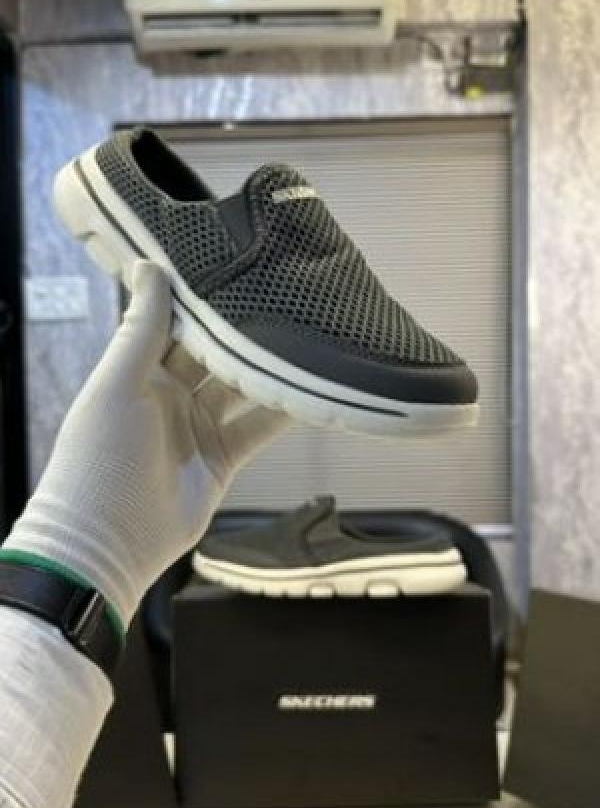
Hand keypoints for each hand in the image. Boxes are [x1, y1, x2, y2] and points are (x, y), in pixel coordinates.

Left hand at [7, 262, 290, 625]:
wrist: (108, 541)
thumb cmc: (101, 456)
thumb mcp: (118, 384)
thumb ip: (141, 329)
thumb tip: (147, 265)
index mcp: (138, 372)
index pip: (175, 324)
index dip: (202, 299)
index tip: (236, 267)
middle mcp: (169, 395)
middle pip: (214, 354)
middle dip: (242, 332)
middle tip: (283, 297)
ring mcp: (197, 428)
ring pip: (240, 389)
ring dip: (267, 369)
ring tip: (306, 338)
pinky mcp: (222, 459)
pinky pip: (256, 429)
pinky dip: (281, 411)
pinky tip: (310, 390)